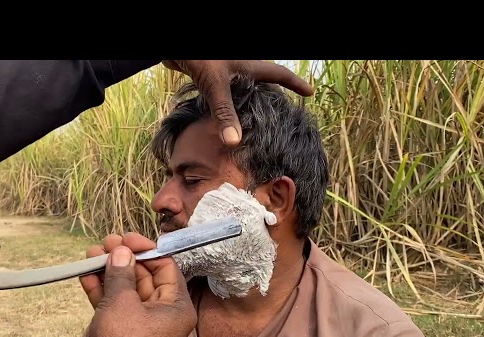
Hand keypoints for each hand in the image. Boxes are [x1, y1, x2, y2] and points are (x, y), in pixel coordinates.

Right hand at [66, 233, 197, 336]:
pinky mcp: (120, 331)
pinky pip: (113, 303)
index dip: (147, 250)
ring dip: (109, 270)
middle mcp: (162, 315)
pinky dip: (100, 288)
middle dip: (124, 258)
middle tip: (106, 242)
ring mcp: (140, 323)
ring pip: (126, 289)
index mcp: (177, 309)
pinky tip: (86, 272)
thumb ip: (122, 272)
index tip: (127, 238)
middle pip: (145, 276)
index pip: (167, 268)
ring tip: (91, 252)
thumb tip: (121, 251)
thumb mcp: (122, 302)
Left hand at [162, 60, 313, 146]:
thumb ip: (224, 113)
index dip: (295, 83)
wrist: (173, 45)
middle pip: (264, 81)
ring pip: (245, 89)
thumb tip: (235, 142)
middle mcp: (241, 67)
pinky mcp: (211, 77)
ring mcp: (226, 72)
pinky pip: (228, 93)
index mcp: (249, 65)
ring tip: (260, 119)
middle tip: (284, 111)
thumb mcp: (215, 86)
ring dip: (252, 102)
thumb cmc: (200, 58)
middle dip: (275, 94)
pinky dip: (232, 105)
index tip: (309, 92)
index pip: (280, 74)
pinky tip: (227, 118)